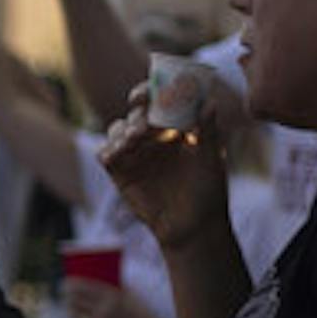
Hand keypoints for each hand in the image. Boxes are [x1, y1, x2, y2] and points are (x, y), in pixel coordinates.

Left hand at [62, 278, 174, 317]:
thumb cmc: (142, 314)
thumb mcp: (131, 296)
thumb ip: (116, 286)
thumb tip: (101, 274)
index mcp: (112, 295)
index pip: (83, 286)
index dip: (70, 284)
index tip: (66, 282)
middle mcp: (105, 309)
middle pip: (75, 299)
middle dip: (67, 295)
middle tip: (63, 292)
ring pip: (76, 314)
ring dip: (71, 309)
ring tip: (69, 305)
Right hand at [99, 84, 229, 250]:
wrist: (194, 227)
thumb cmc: (208, 191)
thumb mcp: (210, 160)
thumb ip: (208, 131)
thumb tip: (210, 102)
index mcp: (173, 128)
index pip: (158, 102)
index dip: (152, 91)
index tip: (153, 90)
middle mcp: (151, 137)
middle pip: (135, 112)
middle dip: (137, 110)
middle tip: (144, 114)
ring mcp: (134, 153)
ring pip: (118, 129)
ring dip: (124, 129)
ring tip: (136, 137)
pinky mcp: (120, 172)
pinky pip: (106, 154)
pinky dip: (108, 150)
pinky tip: (116, 153)